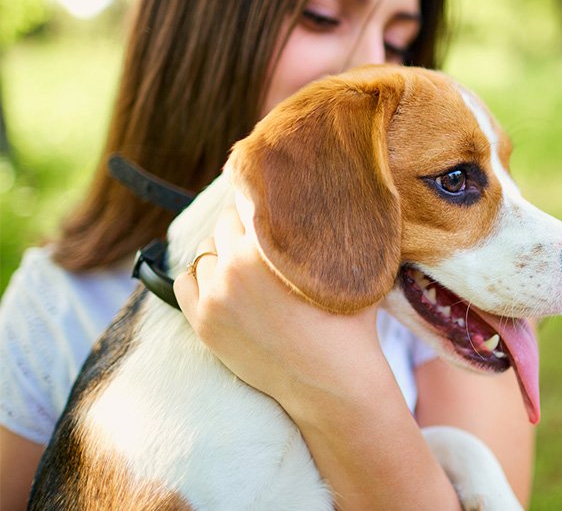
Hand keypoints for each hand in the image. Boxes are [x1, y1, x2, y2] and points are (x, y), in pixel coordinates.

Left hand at [173, 207, 387, 418]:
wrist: (331, 387)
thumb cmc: (348, 327)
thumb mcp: (351, 268)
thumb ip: (334, 230)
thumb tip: (333, 199)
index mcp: (270, 245)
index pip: (252, 199)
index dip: (266, 198)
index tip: (274, 202)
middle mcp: (236, 265)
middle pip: (227, 222)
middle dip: (246, 226)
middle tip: (267, 238)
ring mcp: (215, 296)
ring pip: (206, 249)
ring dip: (224, 251)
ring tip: (250, 265)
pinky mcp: (203, 323)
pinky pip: (186, 280)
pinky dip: (202, 276)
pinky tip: (225, 282)